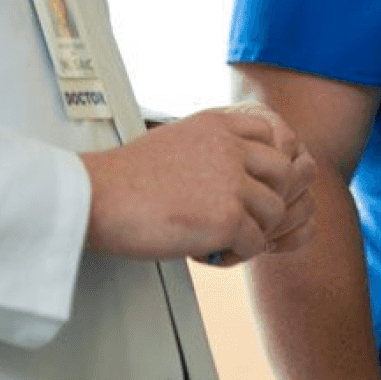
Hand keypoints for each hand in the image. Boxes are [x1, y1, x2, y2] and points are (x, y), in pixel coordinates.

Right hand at [82, 102, 314, 262]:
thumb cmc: (125, 179)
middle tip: (241, 219)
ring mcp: (232, 181)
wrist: (96, 198)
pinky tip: (207, 253)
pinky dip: (236, 255)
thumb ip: (211, 148)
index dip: (266, 168)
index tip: (248, 188)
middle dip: (269, 200)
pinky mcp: (227, 218)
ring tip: (219, 239)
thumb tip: (235, 174)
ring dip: (254, 231)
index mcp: (218, 124)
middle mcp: (230, 147)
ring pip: (275, 212)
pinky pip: (255, 243)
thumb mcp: (177, 141)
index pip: (273, 137)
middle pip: (285, 174)